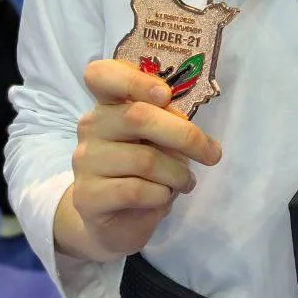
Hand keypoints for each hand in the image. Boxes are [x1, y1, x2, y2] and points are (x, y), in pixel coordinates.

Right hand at [53, 59, 221, 262]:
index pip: (102, 75)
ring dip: (177, 174)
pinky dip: (161, 195)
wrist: (113, 222)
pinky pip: (136, 191)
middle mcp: (91, 126)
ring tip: (186, 182)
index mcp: (107, 104)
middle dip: (185, 136)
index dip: (134, 79)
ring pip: (144, 159)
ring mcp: (85, 161)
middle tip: (212, 154)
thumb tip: (186, 126)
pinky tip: (163, 197)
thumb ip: (165, 124)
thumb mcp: (157, 142)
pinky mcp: (87, 196)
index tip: (165, 95)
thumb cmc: (141, 173)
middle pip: (138, 117)